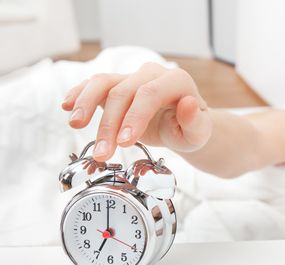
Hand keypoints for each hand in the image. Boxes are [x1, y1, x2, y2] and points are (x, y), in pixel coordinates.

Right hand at [62, 63, 211, 161]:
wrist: (182, 127)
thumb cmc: (190, 131)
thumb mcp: (199, 133)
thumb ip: (195, 122)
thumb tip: (188, 104)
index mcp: (177, 81)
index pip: (150, 94)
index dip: (134, 116)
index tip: (126, 142)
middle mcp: (153, 74)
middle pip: (123, 92)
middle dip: (110, 124)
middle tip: (103, 152)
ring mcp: (133, 77)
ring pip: (104, 82)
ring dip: (86, 105)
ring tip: (76, 126)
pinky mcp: (117, 85)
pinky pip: (95, 84)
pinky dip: (79, 93)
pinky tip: (67, 106)